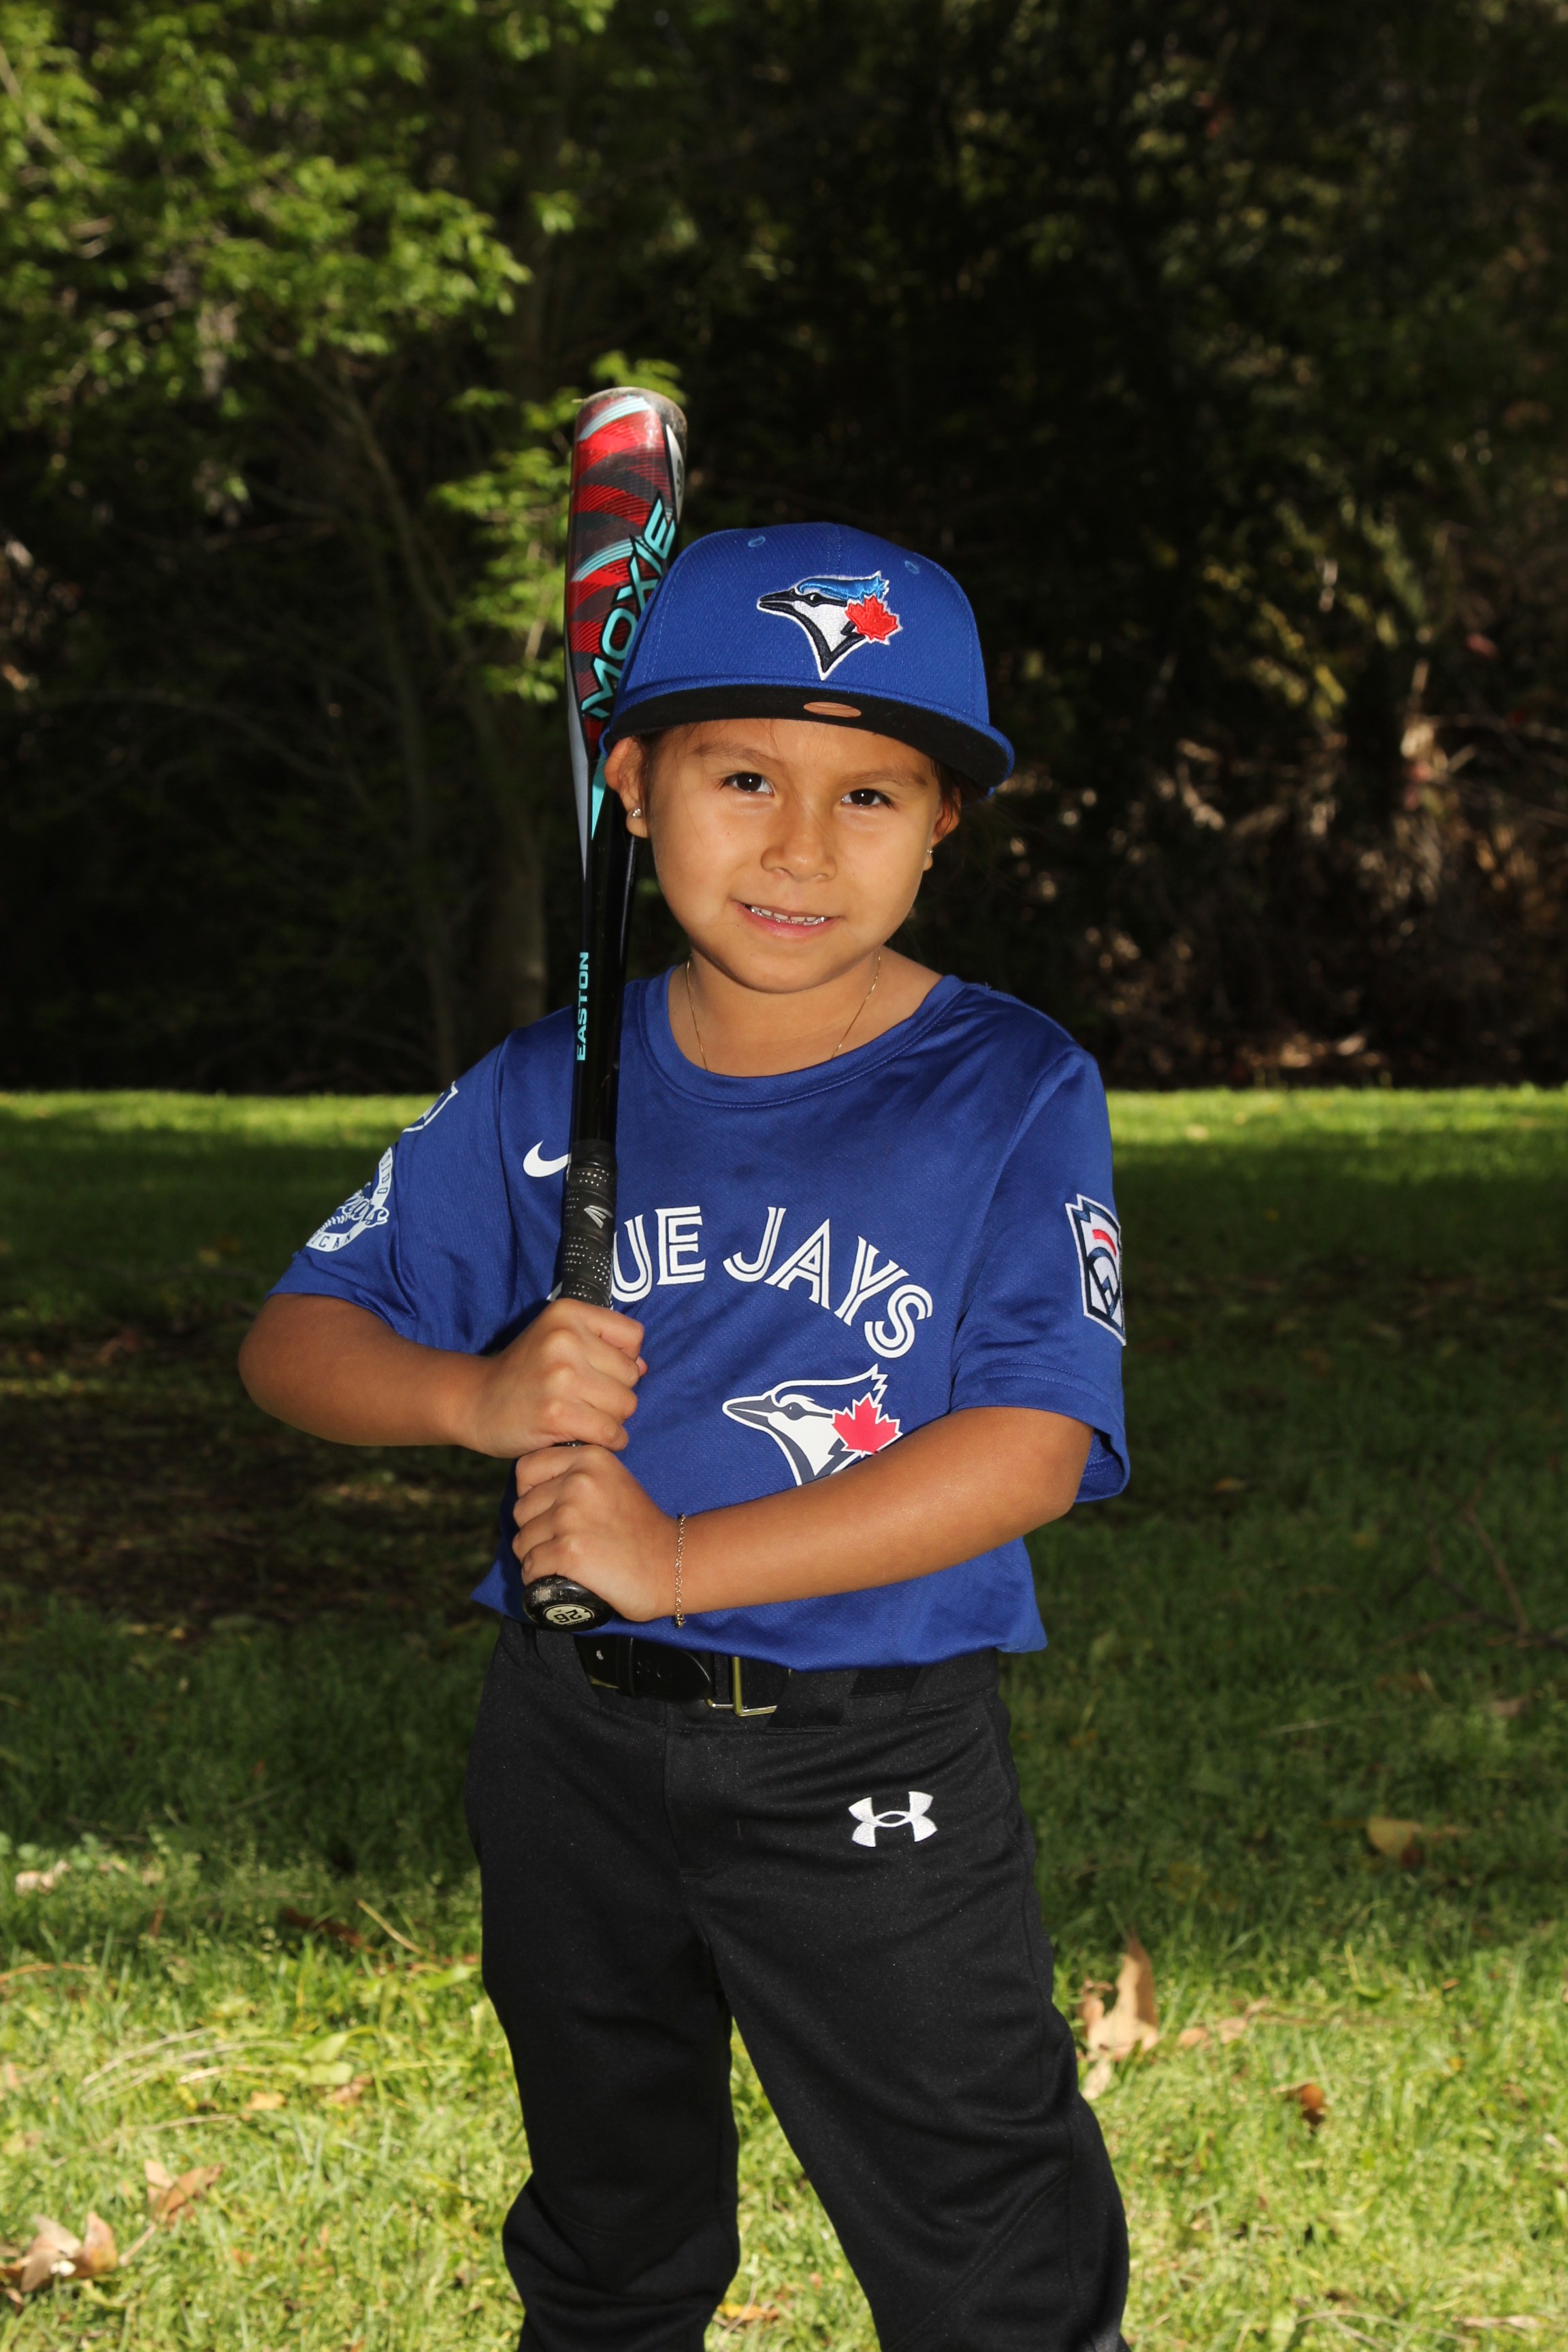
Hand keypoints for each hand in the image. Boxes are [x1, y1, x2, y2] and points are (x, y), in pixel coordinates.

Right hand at [459, 1299, 645, 1458]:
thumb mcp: (558, 1339)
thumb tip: (644, 1366)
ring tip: (585, 1416)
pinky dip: (608, 1440)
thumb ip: (604, 1345)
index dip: (624, 1359)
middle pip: (632, 1374)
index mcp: (568, 1313)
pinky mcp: (556, 1413)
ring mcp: (560, 1376)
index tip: (598, 1371)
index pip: (633, 1336)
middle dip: (617, 1392)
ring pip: (626, 1405)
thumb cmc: (527, 1372)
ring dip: (612, 1419)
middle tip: (587, 1399)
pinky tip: (589, 1436)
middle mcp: (565, 1338)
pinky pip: (610, 1431)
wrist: (477, 1401)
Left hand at [513, 1445, 676, 1623]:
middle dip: (535, 1531)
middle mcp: (578, 1482)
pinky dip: (538, 1579)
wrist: (673, 1565)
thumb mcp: (613, 1483)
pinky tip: (559, 1579)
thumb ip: (577, 1476)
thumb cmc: (641, 1531)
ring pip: (522, 1541)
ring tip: (564, 1563)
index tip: (548, 1512)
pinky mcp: (569, 1551)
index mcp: (590, 1459)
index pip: (527, 1470)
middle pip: (522, 1509)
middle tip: (563, 1544)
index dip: (531, 1495)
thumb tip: (531, 1490)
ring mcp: (571, 1516)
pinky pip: (531, 1567)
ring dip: (536, 1558)